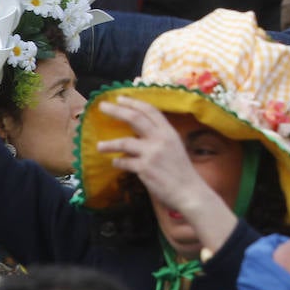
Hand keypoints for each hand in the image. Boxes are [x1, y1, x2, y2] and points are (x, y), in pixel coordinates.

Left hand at [95, 96, 237, 255]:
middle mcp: (161, 139)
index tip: (121, 98)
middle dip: (117, 111)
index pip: (151, 111)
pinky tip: (115, 164)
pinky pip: (124, 163)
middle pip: (135, 118)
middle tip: (102, 107)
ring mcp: (152, 153)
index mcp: (170, 132)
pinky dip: (117, 163)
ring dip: (109, 144)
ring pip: (124, 142)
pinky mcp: (144, 168)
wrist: (190, 191)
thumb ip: (159, 139)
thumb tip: (138, 135)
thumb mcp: (175, 148)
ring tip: (99, 146)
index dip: (134, 102)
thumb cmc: (182, 171)